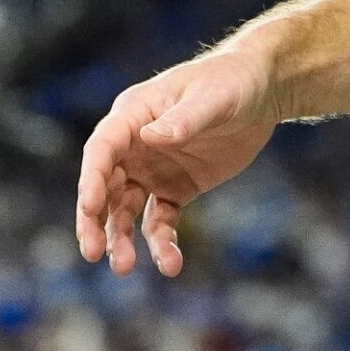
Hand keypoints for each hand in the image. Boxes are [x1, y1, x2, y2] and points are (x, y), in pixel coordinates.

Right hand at [74, 45, 277, 276]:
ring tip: (124, 268)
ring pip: (125, 211)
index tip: (89, 208)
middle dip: (94, 220)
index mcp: (133, 115)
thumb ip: (183, 119)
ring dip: (121, 239)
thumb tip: (149, 137)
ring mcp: (152, 171)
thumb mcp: (212, 97)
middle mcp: (134, 145)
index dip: (91, 178)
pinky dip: (162, 243)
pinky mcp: (175, 190)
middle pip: (103, 186)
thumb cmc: (230, 81)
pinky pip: (160, 221)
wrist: (260, 92)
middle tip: (92, 252)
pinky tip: (171, 264)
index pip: (102, 150)